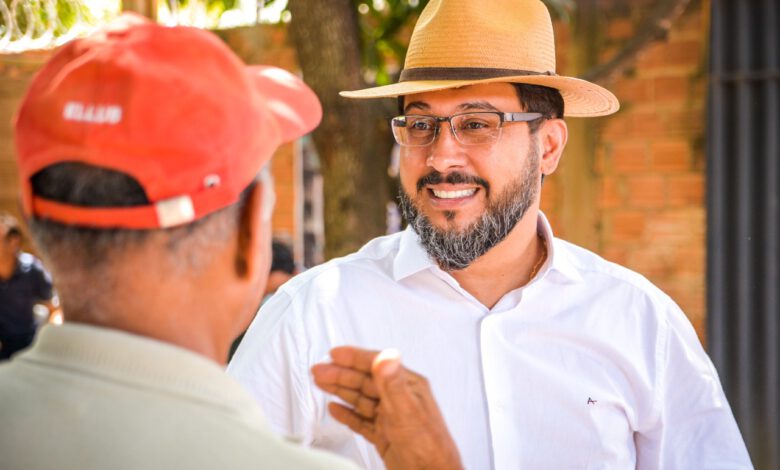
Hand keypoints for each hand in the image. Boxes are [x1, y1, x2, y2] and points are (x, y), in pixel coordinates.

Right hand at [311, 346, 462, 469]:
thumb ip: (393, 383)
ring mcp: (390, 417)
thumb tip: (386, 356)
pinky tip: (336, 409)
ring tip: (321, 383)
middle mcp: (398, 399)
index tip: (335, 354)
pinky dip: (347, 414)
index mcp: (407, 386)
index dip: (354, 358)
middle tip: (318, 371)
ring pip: (360, 399)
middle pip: (364, 381)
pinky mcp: (384, 435)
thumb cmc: (428, 446)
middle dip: (340, 374)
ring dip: (340, 390)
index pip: (376, 365)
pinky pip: (361, 420)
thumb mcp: (406, 410)